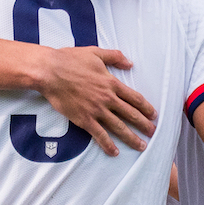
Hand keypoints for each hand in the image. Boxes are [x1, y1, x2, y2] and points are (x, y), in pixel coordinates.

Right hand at [37, 46, 156, 155]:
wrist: (50, 72)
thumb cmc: (70, 60)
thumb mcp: (95, 53)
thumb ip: (115, 57)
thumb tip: (130, 63)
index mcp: (111, 83)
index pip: (135, 98)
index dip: (146, 108)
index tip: (153, 115)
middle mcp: (107, 98)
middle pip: (131, 114)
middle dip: (144, 125)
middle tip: (153, 133)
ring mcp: (96, 110)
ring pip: (119, 127)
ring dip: (132, 138)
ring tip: (142, 146)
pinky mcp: (84, 119)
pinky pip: (99, 135)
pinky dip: (108, 145)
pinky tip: (114, 152)